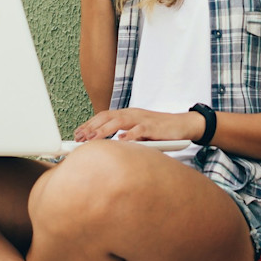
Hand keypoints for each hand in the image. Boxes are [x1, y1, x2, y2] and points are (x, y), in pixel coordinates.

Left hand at [74, 108, 205, 143]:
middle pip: (107, 116)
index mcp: (127, 114)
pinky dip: (129, 135)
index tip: (77, 134)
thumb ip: (124, 136)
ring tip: (92, 139)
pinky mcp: (154, 126)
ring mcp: (142, 119)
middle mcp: (132, 113)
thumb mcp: (138, 132)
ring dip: (104, 130)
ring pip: (119, 121)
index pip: (103, 116)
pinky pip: (140, 129)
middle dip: (91, 127)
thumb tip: (107, 147)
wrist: (183, 125)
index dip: (89, 124)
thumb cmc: (159, 130)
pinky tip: (121, 141)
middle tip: (79, 138)